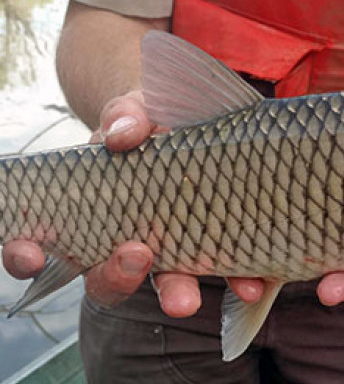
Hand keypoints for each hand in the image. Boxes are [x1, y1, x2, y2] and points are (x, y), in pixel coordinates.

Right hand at [0, 91, 266, 316]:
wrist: (200, 122)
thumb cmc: (154, 120)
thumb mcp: (138, 109)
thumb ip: (126, 116)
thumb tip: (119, 135)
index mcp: (93, 211)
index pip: (45, 245)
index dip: (27, 255)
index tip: (31, 255)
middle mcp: (126, 240)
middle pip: (107, 278)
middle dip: (116, 277)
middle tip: (135, 256)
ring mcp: (173, 250)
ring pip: (164, 284)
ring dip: (174, 291)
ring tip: (186, 300)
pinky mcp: (217, 249)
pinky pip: (224, 272)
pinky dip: (235, 281)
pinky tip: (250, 285)